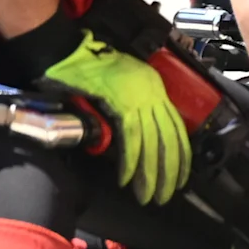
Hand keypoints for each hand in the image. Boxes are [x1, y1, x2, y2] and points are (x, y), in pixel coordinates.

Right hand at [38, 33, 191, 205]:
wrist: (68, 53)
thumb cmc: (90, 68)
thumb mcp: (121, 86)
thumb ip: (130, 110)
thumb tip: (131, 140)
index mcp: (154, 87)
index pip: (175, 127)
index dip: (179, 154)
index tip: (179, 177)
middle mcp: (152, 92)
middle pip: (168, 138)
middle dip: (168, 171)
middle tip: (165, 195)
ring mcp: (139, 97)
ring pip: (152, 142)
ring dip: (150, 173)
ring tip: (148, 195)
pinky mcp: (121, 103)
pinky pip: (131, 138)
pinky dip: (130, 161)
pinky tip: (128, 179)